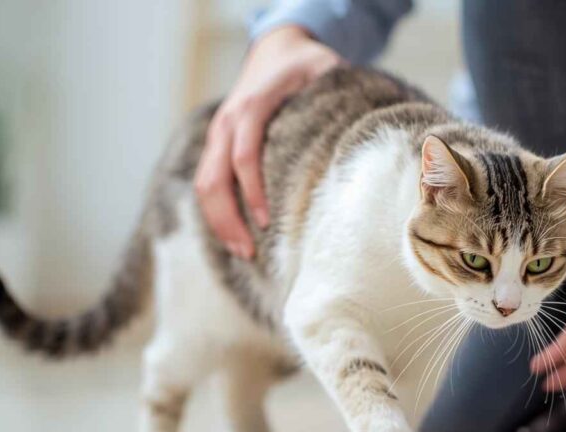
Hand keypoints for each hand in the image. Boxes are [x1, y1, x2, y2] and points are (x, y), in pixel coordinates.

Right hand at [194, 26, 342, 258]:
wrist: (277, 46)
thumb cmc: (306, 63)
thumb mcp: (327, 69)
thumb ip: (339, 97)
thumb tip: (361, 134)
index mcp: (252, 105)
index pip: (243, 155)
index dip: (252, 191)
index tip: (267, 222)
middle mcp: (228, 120)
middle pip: (213, 178)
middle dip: (228, 219)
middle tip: (250, 253)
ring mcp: (219, 133)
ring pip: (204, 184)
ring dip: (219, 220)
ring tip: (244, 253)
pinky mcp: (218, 144)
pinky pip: (208, 181)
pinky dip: (216, 210)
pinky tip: (236, 235)